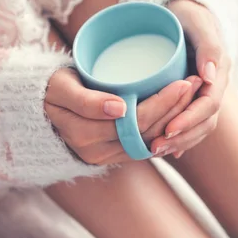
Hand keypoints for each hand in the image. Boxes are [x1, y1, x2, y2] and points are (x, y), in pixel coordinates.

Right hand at [44, 68, 202, 164]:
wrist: (40, 107)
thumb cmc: (51, 89)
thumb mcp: (62, 89)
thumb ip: (86, 100)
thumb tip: (119, 109)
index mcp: (86, 135)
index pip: (136, 121)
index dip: (164, 103)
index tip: (184, 80)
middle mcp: (98, 152)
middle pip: (149, 131)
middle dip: (177, 108)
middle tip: (196, 82)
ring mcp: (107, 156)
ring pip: (152, 139)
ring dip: (176, 118)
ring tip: (193, 94)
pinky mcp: (114, 154)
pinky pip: (147, 144)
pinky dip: (166, 129)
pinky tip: (182, 111)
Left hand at [152, 0, 230, 157]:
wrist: (179, 9)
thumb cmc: (185, 12)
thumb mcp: (196, 21)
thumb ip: (208, 45)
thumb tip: (208, 77)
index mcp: (218, 70)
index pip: (209, 104)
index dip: (189, 120)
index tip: (167, 130)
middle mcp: (214, 85)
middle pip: (205, 121)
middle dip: (182, 137)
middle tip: (154, 147)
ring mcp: (204, 92)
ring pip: (199, 126)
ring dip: (180, 142)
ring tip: (153, 150)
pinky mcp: (192, 96)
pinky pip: (191, 122)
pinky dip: (181, 137)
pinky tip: (166, 149)